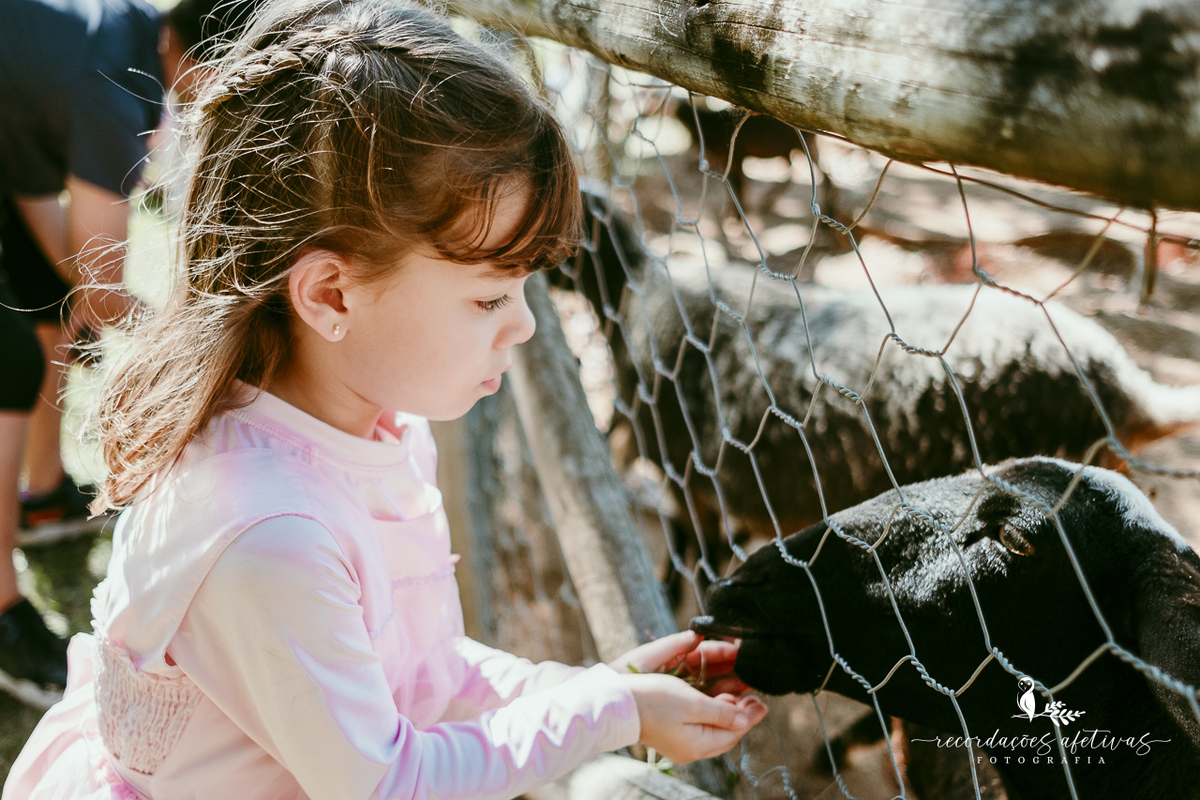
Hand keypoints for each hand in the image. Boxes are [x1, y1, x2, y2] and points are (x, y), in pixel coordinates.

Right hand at [612, 632, 767, 763]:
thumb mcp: (693, 703)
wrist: (618, 704)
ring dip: (727, 712)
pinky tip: (715, 700)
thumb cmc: (653, 701)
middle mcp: (690, 749)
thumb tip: (745, 719)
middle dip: (741, 714)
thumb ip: (722, 712)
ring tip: (737, 694)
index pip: (734, 733)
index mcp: (697, 745)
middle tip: (753, 696)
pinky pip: (701, 726)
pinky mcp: (672, 733)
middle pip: (725, 734)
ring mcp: (680, 742)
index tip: (763, 702)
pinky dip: (712, 713)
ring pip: (713, 730)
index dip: (750, 717)